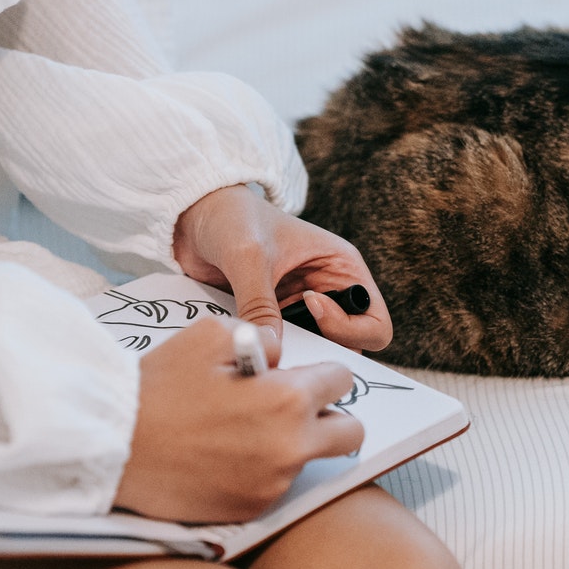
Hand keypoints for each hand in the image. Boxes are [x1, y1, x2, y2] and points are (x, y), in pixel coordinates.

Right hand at [114, 318, 363, 522]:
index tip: (302, 378)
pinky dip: (263, 471)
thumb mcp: (210, 335)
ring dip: (293, 444)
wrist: (110, 446)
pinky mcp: (251, 509)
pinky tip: (226, 456)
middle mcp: (290, 446)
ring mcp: (272, 484)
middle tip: (295, 410)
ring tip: (245, 432)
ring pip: (310, 460)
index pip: (341, 381)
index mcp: (288, 400)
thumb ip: (260, 338)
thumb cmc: (158, 386)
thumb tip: (280, 356)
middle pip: (350, 433)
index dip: (321, 374)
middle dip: (331, 416)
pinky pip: (276, 486)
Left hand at [173, 184, 392, 359]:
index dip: (350, 327)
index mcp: (341, 267)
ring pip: (318, 351)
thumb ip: (260, 303)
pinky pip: (285, 347)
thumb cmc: (231, 217)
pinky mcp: (274, 318)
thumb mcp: (248, 256)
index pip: (375, 320)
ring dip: (296, 354)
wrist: (193, 215)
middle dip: (324, 351)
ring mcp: (301, 308)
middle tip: (288, 342)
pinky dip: (273, 352)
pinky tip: (251, 343)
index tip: (309, 305)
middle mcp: (328, 290)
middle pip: (351, 344)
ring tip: (266, 344)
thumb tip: (272, 347)